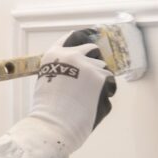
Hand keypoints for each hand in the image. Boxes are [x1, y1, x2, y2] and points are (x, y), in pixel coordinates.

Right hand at [23, 32, 116, 151]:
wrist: (53, 123)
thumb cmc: (47, 110)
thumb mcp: (46, 80)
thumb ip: (61, 70)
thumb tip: (78, 71)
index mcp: (55, 54)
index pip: (71, 37)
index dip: (80, 36)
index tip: (88, 34)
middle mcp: (73, 55)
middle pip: (92, 49)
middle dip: (94, 60)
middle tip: (92, 75)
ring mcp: (89, 65)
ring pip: (103, 68)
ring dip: (100, 80)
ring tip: (87, 98)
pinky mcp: (102, 78)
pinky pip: (110, 84)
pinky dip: (105, 93)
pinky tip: (94, 104)